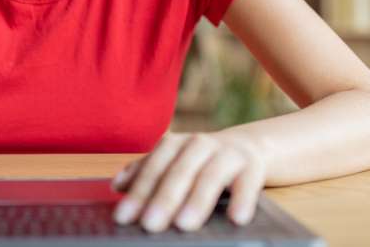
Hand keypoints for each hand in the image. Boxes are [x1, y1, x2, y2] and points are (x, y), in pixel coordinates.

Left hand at [110, 132, 266, 232]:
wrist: (248, 147)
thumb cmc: (201, 161)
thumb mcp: (173, 162)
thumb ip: (146, 172)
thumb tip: (117, 186)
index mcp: (175, 144)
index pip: (153, 168)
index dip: (137, 193)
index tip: (124, 217)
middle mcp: (199, 145)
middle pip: (178, 173)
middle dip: (163, 200)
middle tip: (150, 225)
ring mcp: (227, 154)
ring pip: (210, 176)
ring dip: (197, 201)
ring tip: (184, 225)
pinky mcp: (252, 167)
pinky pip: (248, 184)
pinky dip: (243, 200)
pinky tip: (236, 219)